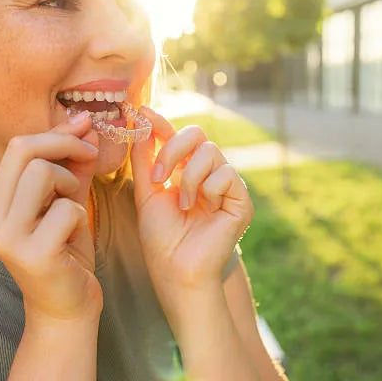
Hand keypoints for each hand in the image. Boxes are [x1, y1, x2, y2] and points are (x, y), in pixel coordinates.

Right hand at [0, 111, 102, 321]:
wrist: (67, 307)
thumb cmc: (67, 252)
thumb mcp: (68, 201)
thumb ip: (72, 165)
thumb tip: (83, 122)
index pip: (19, 146)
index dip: (56, 133)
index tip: (85, 129)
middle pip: (23, 150)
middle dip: (64, 144)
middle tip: (90, 155)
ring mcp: (6, 236)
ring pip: (41, 174)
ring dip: (71, 184)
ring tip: (74, 208)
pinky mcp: (30, 254)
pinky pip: (66, 210)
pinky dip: (80, 216)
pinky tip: (75, 237)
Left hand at [131, 107, 253, 290]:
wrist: (176, 270)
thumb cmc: (161, 238)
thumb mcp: (146, 194)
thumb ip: (144, 160)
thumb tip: (140, 123)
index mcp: (185, 172)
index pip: (177, 138)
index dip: (161, 124)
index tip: (142, 112)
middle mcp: (207, 174)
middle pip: (197, 135)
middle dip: (173, 149)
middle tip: (159, 177)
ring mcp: (226, 186)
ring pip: (210, 152)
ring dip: (189, 177)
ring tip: (184, 204)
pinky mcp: (241, 200)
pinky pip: (226, 173)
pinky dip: (208, 189)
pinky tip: (204, 210)